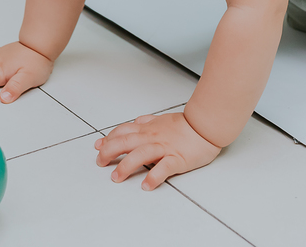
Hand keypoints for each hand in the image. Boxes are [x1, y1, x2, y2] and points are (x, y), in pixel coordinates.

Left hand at [94, 111, 221, 190]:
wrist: (206, 126)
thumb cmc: (187, 125)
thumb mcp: (163, 118)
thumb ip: (148, 121)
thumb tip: (137, 121)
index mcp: (149, 129)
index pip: (124, 131)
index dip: (109, 138)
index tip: (99, 146)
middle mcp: (153, 137)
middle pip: (126, 142)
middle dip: (109, 152)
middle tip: (100, 163)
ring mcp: (164, 148)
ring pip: (140, 154)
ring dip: (125, 166)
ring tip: (116, 177)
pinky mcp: (177, 159)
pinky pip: (163, 168)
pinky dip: (153, 177)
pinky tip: (146, 186)